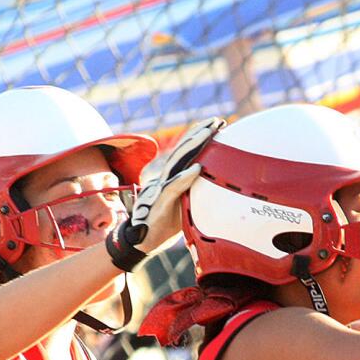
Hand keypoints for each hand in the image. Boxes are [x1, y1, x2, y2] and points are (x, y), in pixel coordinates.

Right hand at [109, 116, 225, 265]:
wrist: (141, 239)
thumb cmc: (165, 222)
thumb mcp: (184, 203)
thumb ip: (194, 191)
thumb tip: (213, 185)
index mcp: (173, 176)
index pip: (188, 152)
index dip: (201, 138)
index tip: (218, 125)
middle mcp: (166, 177)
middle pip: (184, 151)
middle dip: (200, 134)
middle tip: (218, 121)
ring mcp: (161, 187)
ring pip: (179, 162)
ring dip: (194, 147)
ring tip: (208, 133)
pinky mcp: (159, 202)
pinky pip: (173, 188)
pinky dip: (185, 178)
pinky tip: (197, 169)